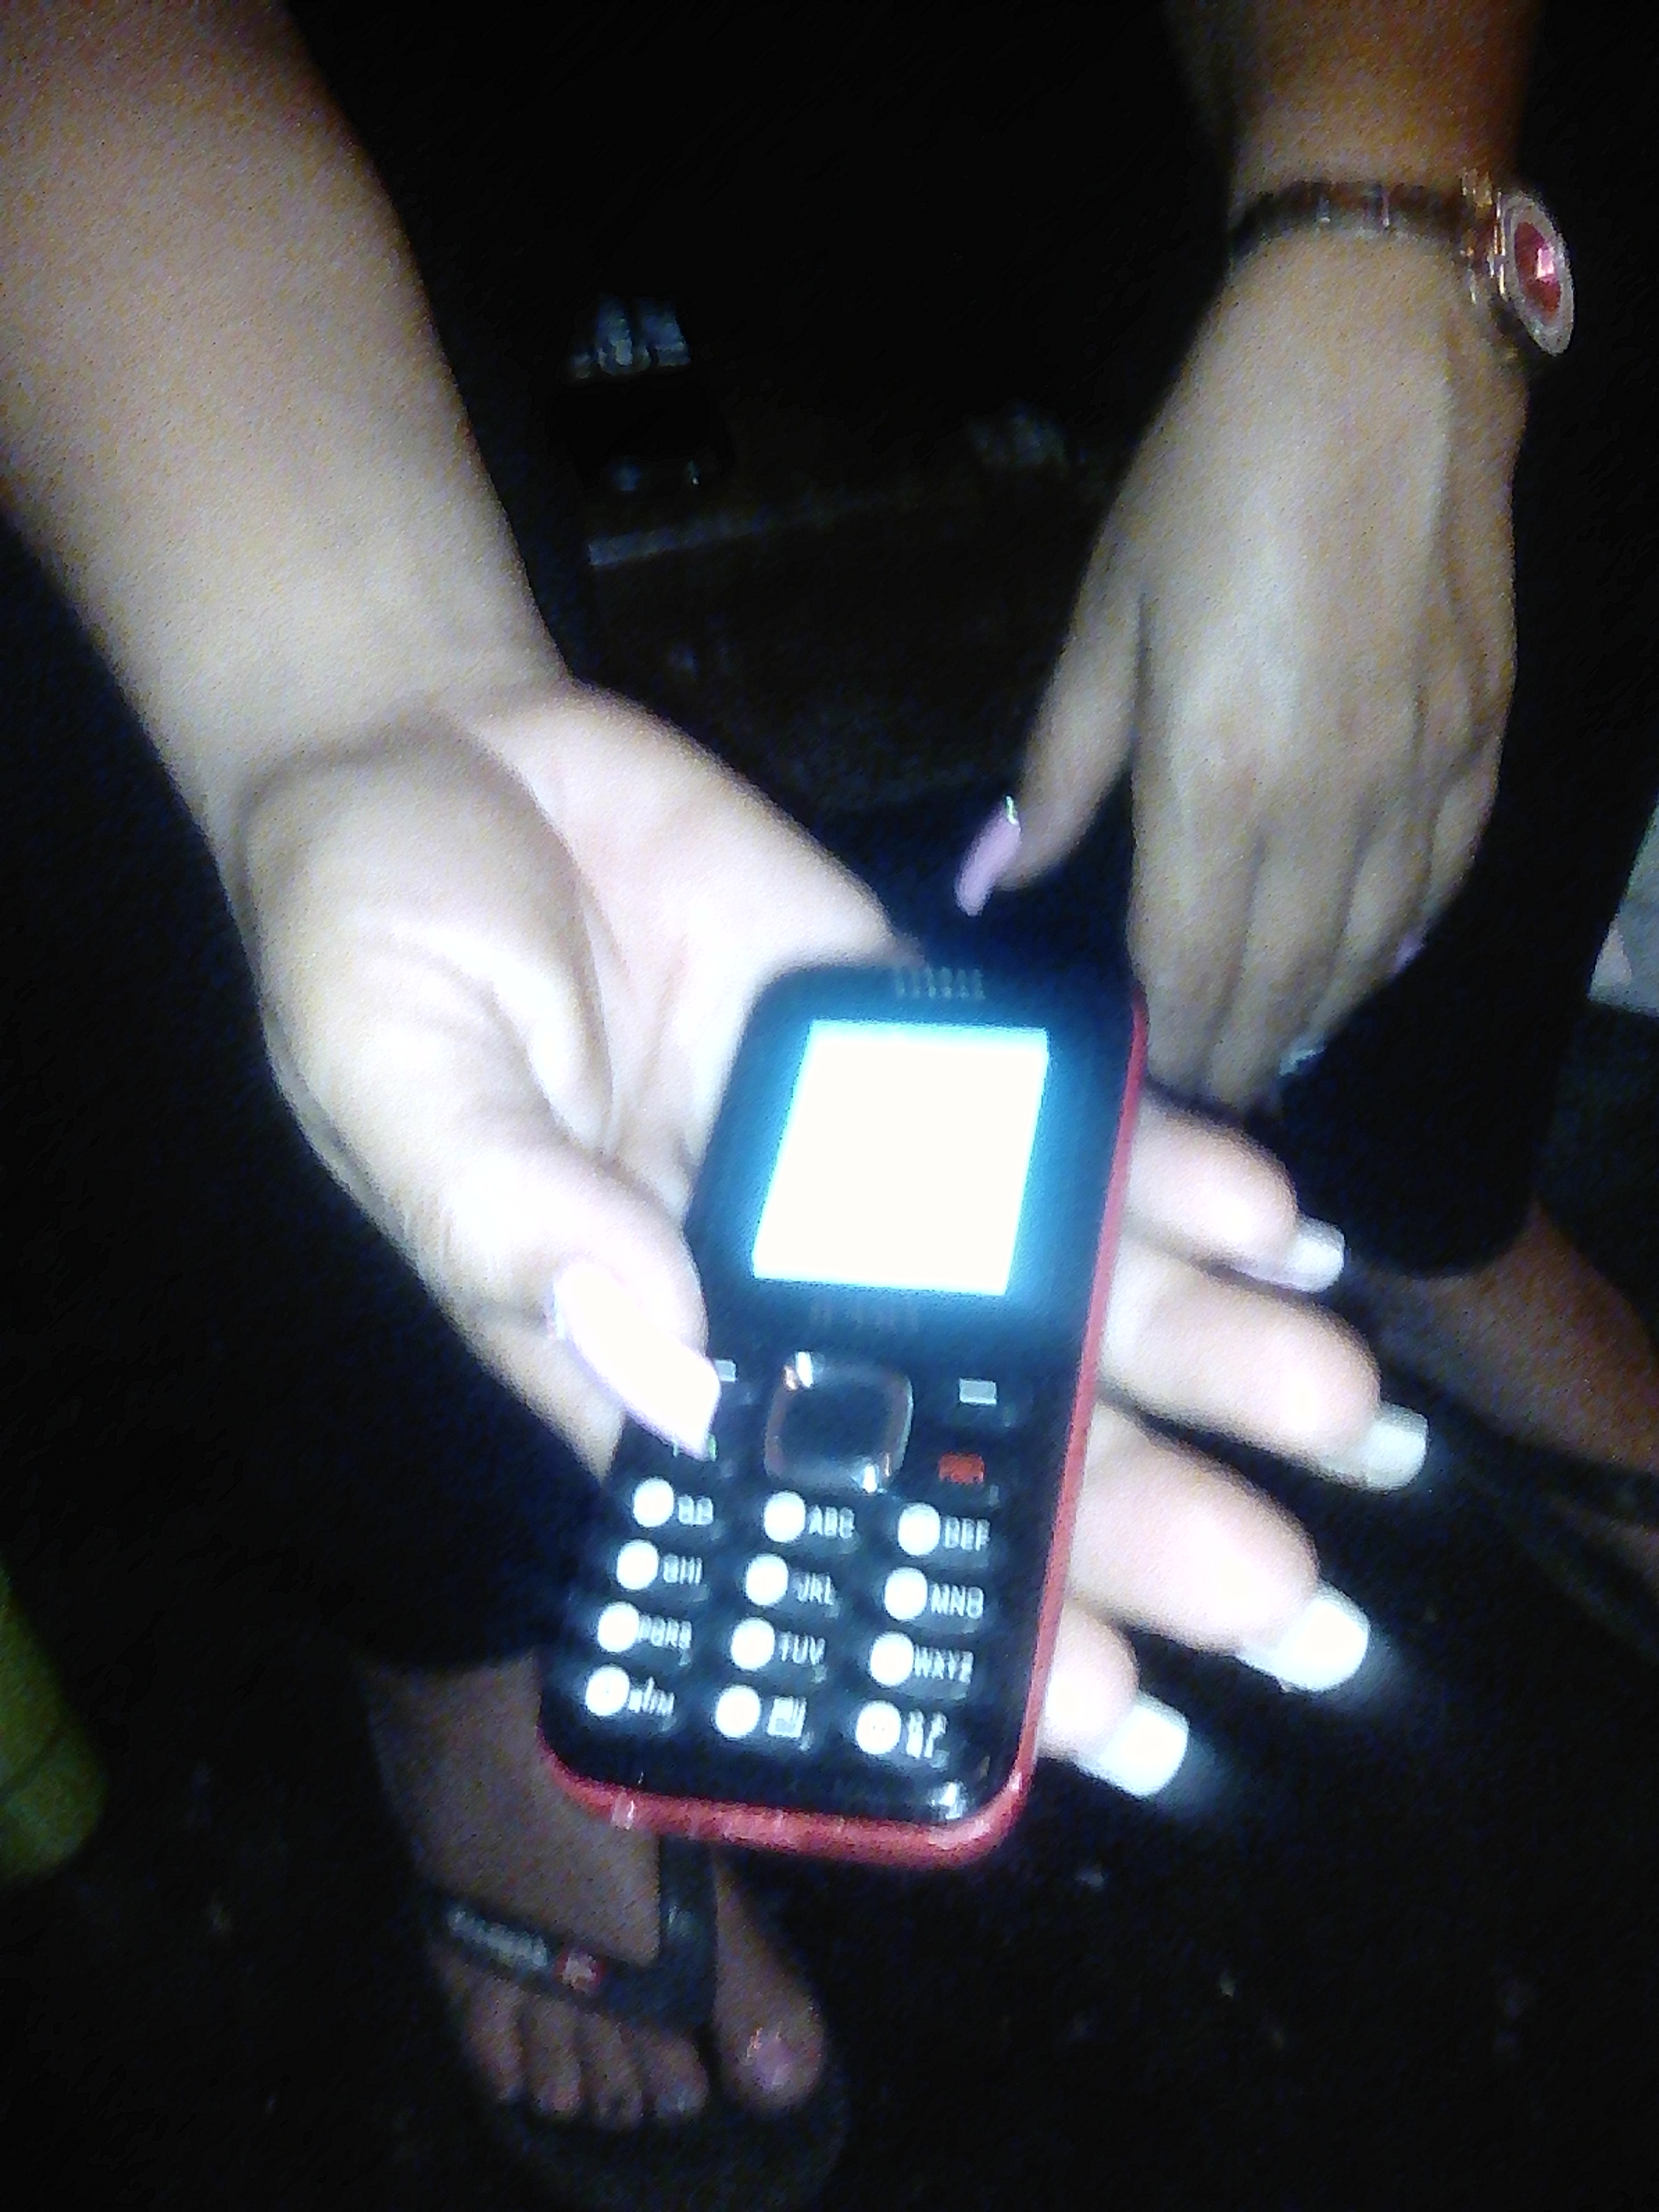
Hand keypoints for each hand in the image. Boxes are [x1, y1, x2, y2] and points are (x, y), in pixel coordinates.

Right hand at [238, 684, 1388, 1776]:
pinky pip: (1043, 1112)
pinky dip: (1154, 1156)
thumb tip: (675, 1370)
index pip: (808, 1512)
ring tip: (1334, 1407)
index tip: (1087, 1700)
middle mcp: (767, 1278)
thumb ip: (519, 1225)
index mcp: (634, 1342)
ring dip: (1190, 1343)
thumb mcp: (397, 1087)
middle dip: (1121, 1501)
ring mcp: (849, 1160)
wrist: (436, 747)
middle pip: (967, 1417)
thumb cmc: (367, 943)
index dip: (942, 1608)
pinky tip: (1276, 1219)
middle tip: (1280, 1595)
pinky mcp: (898, 1032)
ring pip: (1040, 1278)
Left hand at [1008, 231, 1525, 1106]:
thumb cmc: (1211, 480)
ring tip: (1273, 1054)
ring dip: (1318, 1017)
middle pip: (1284, 983)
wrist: (1377, 360)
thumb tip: (989, 883)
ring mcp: (1422, 776)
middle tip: (1203, 1107)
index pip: (1190, 969)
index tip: (1143, 1092)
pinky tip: (1373, 968)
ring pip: (1372, 950)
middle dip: (1237, 1056)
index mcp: (1218, 780)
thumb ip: (1057, 773)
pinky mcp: (1483, 737)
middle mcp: (1333, 806)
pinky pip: (1444, 881)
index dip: (1168, 1045)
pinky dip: (1401, 942)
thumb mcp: (1104, 621)